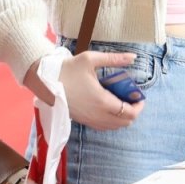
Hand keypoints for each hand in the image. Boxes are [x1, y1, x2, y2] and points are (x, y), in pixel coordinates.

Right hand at [24, 51, 145, 130]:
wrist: (44, 81)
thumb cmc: (68, 69)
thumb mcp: (91, 59)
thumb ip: (115, 59)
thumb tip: (134, 57)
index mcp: (102, 101)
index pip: (129, 113)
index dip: (139, 106)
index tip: (140, 96)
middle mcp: (96, 115)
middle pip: (124, 123)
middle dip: (133, 111)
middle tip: (132, 98)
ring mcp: (88, 119)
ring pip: (114, 127)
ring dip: (122, 117)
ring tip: (122, 101)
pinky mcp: (82, 120)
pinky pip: (102, 127)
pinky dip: (111, 120)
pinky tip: (109, 106)